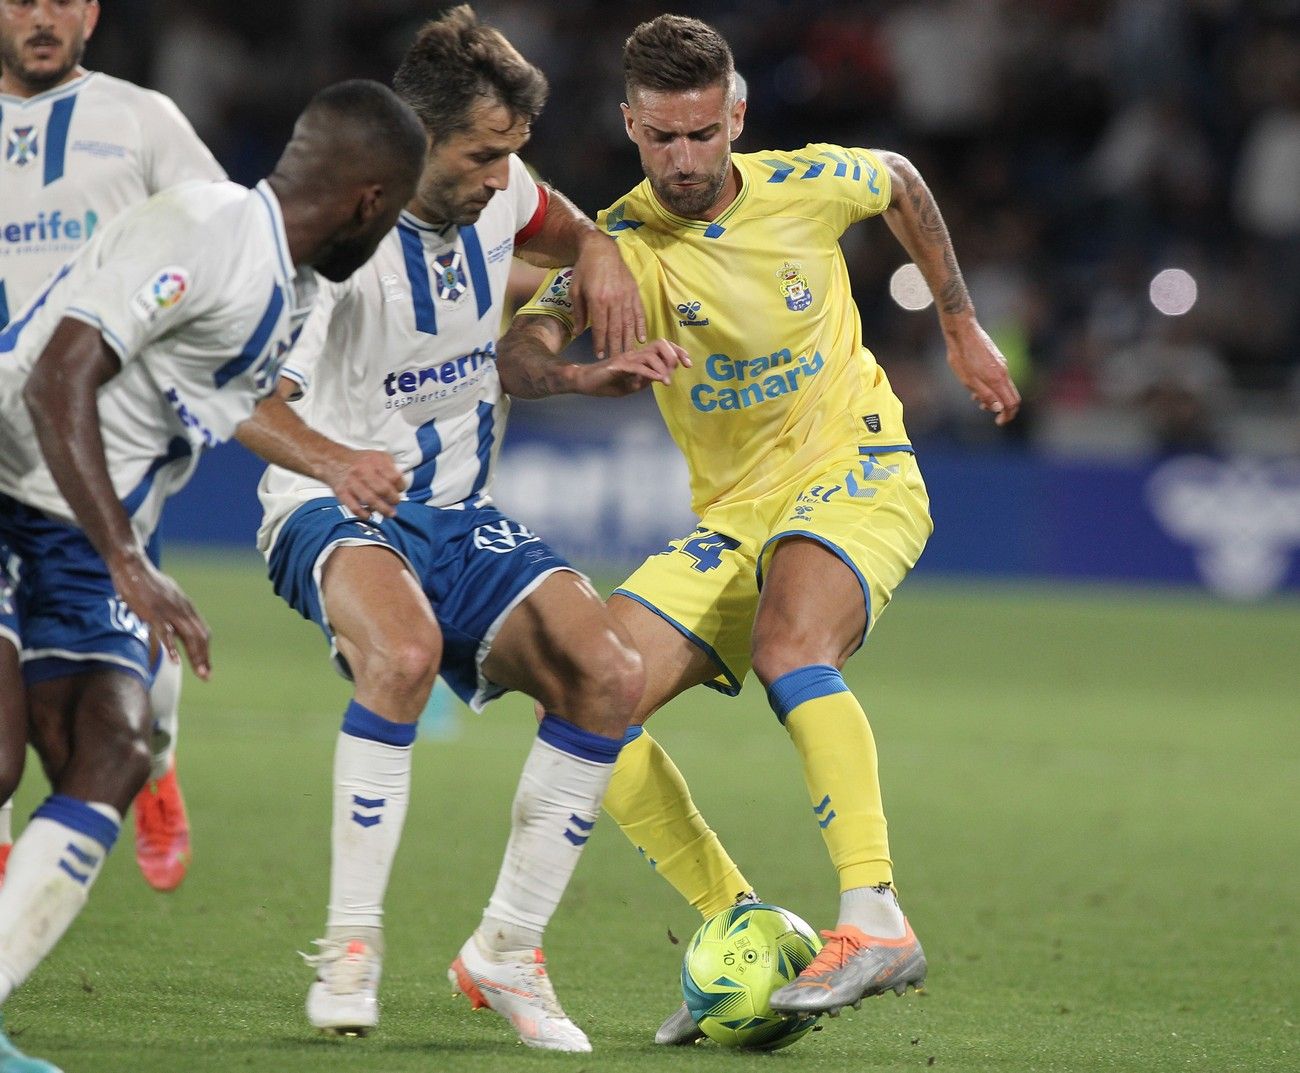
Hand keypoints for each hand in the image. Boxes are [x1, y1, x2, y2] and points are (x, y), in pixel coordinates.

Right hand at [108, 550, 211, 679]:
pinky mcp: (154, 613)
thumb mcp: (167, 598)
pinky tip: (175, 660)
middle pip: (200, 637)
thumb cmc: (147, 584)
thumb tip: (173, 629)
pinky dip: (172, 647)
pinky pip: (165, 632)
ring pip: (188, 636)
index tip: (206, 667)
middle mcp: (183, 610)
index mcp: (187, 607)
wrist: (133, 567)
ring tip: (200, 672)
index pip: (202, 632)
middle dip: (204, 658)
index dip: (205, 650)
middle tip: (207, 676)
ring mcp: (170, 612)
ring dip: (195, 656)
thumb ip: (173, 614)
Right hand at [323, 448, 404, 519]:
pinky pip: (353, 506)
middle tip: (396, 503)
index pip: (393, 477)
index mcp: (375, 461)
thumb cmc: (360, 461)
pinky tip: (369, 516)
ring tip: (389, 514)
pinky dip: (362, 513)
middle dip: (393, 499)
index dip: (400, 486)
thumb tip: (400, 482)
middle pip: (383, 489)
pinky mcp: (342, 492)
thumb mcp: (378, 456)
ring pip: (370, 499)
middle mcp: (363, 471)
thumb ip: (390, 467)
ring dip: (382, 509)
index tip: (400, 490)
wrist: (332, 460)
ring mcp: (352, 482)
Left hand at [569, 233, 646, 358]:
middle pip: (616, 330)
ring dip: (629, 342)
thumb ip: (578, 312)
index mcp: (598, 300)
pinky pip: (639, 313)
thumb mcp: (575, 290)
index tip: (601, 357)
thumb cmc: (585, 270)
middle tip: (618, 363)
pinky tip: (642, 339)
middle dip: (616, 348)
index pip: (600, 328)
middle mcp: (614, 300)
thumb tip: (577, 332)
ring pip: (629, 324)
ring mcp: (626, 297)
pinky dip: (641, 327)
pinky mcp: (634, 293)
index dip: (600, 344)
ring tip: (630, 356)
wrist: (601, 249)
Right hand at [572, 340, 690, 396]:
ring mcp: (627, 358)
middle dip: (675, 354)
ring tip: (667, 381)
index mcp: (639, 356)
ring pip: (651, 354)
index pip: (662, 347)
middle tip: (681, 368)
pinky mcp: (619, 366)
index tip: (688, 363)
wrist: (584, 381)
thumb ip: (644, 381)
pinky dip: (651, 373)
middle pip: (661, 344)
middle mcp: (635, 353)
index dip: (678, 352)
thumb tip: (659, 379)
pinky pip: (638, 367)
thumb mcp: (630, 385)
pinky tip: (659, 380)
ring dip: (663, 366)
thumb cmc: (606, 383)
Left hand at [943, 319, 1020, 424]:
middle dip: (1002, 407)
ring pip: (1004, 386)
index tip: (998, 422)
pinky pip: (999, 377)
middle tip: (985, 410)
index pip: (1012, 402)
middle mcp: (1004, 371)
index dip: (1008, 415)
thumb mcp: (968, 381)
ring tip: (975, 397)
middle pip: (1012, 395)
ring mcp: (1002, 363)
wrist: (962, 331)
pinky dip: (991, 386)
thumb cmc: (961, 356)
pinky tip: (975, 385)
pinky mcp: (997, 358)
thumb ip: (985, 395)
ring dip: (993, 396)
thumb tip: (998, 408)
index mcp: (998, 379)